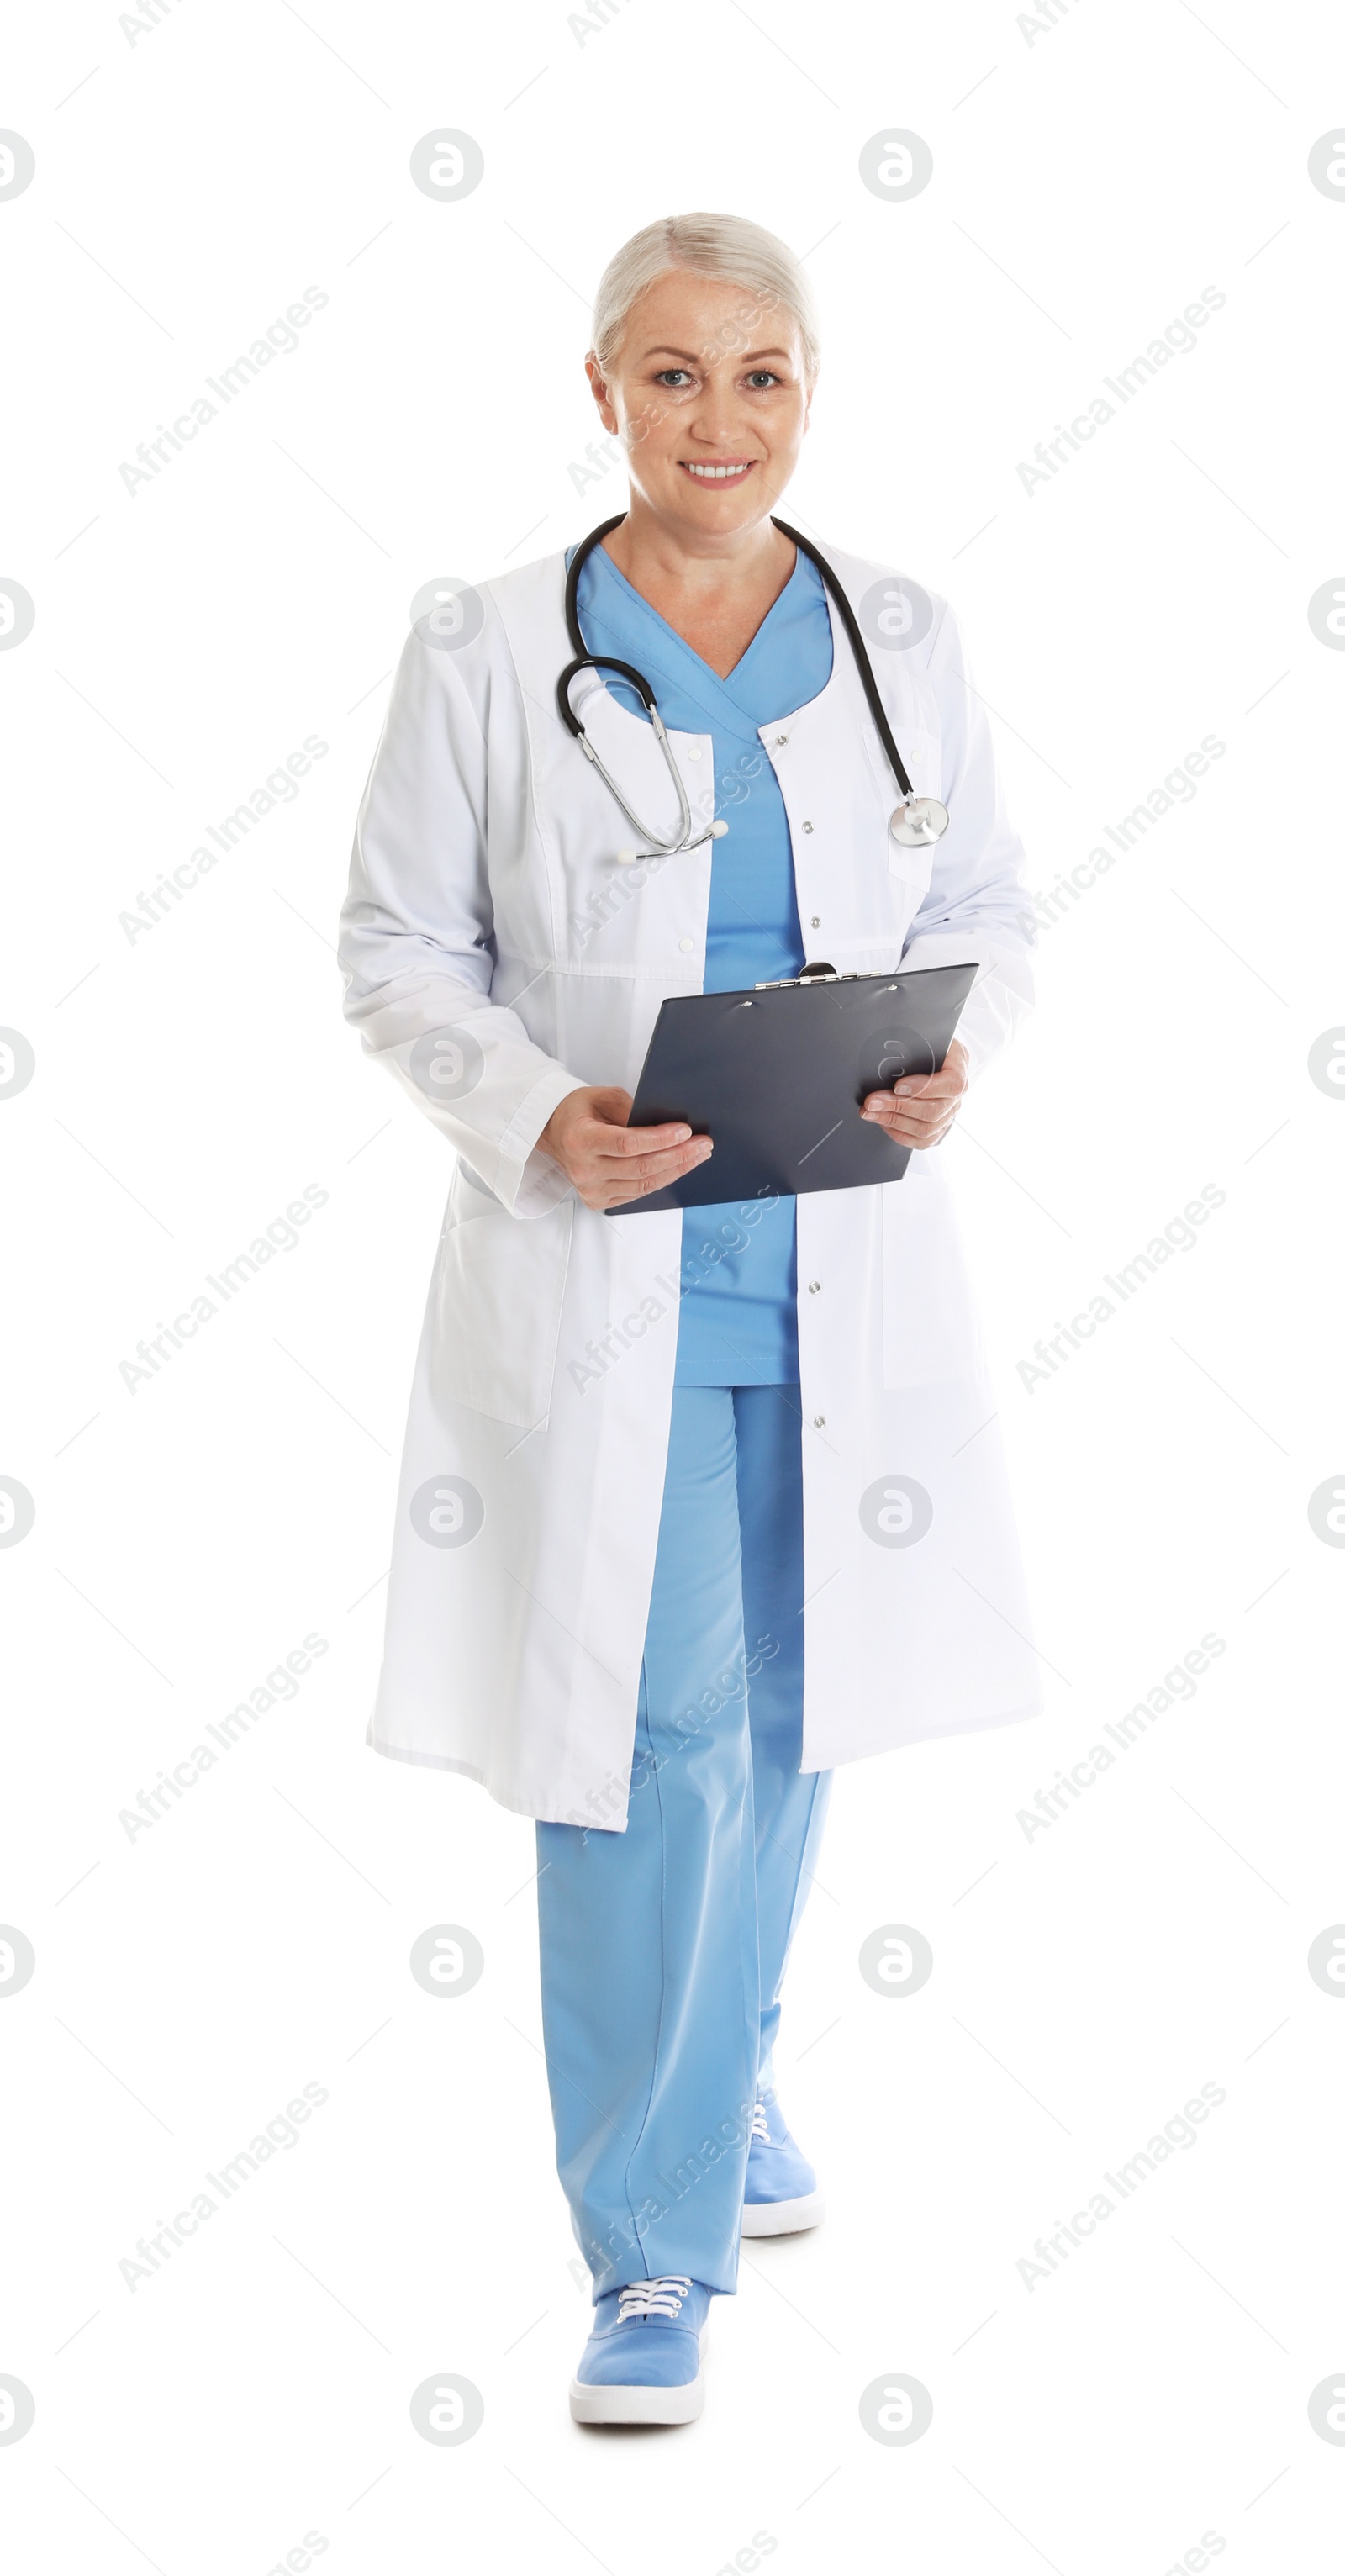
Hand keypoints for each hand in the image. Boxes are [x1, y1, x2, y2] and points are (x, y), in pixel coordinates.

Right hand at [538, 1085, 712, 1209]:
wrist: (553, 1133)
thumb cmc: (577, 1111)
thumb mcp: (601, 1096)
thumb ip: (630, 1108)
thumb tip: (664, 1123)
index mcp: (580, 1140)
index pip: (627, 1144)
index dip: (659, 1139)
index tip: (685, 1131)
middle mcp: (583, 1170)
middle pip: (640, 1168)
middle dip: (678, 1155)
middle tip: (703, 1143)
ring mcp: (591, 1190)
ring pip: (644, 1185)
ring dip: (676, 1169)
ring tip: (698, 1155)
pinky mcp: (598, 1200)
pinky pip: (638, 1193)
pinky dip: (662, 1180)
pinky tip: (679, 1167)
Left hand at [861, 1038, 968, 1149]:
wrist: (933, 1057)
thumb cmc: (927, 1044)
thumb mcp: (926, 1034)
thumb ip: (915, 1042)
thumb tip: (891, 1046)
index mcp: (959, 1068)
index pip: (950, 1085)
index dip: (923, 1088)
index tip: (897, 1086)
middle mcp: (957, 1096)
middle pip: (933, 1111)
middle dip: (898, 1106)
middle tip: (872, 1101)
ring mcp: (949, 1115)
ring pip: (926, 1129)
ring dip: (893, 1120)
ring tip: (870, 1111)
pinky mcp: (939, 1129)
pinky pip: (922, 1141)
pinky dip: (899, 1133)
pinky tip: (883, 1122)